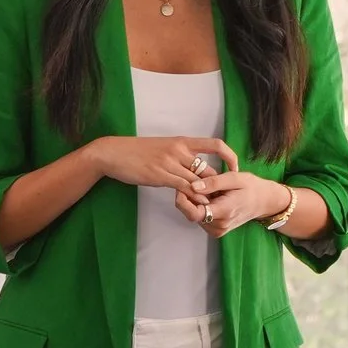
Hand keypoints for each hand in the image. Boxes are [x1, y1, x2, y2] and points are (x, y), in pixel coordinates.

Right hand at [92, 136, 235, 196]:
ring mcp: (171, 163)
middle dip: (220, 185)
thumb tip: (191, 166)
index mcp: (182, 141)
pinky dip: (195, 198)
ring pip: (199, 181)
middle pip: (210, 169)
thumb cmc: (136, 151)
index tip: (234, 168)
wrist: (113, 153)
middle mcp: (180, 150)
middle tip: (225, 198)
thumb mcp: (162, 147)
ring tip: (216, 207)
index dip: (230, 156)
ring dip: (209, 196)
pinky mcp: (161, 176)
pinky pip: (184, 188)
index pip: (216, 144)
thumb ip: (179, 155)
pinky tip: (199, 206)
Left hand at [179, 171, 291, 237]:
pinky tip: (212, 199)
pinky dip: (202, 208)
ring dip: (197, 203)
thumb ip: (213, 182)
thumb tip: (193, 186)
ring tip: (210, 192)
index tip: (184, 187)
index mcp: (224, 211)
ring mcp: (219, 230)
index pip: (193, 213)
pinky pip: (202, 219)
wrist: (265, 201)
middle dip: (190, 198)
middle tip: (200, 184)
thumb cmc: (251, 187)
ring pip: (195, 216)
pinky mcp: (217, 231)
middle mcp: (220, 225)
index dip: (184, 200)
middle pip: (192, 214)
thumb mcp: (234, 178)